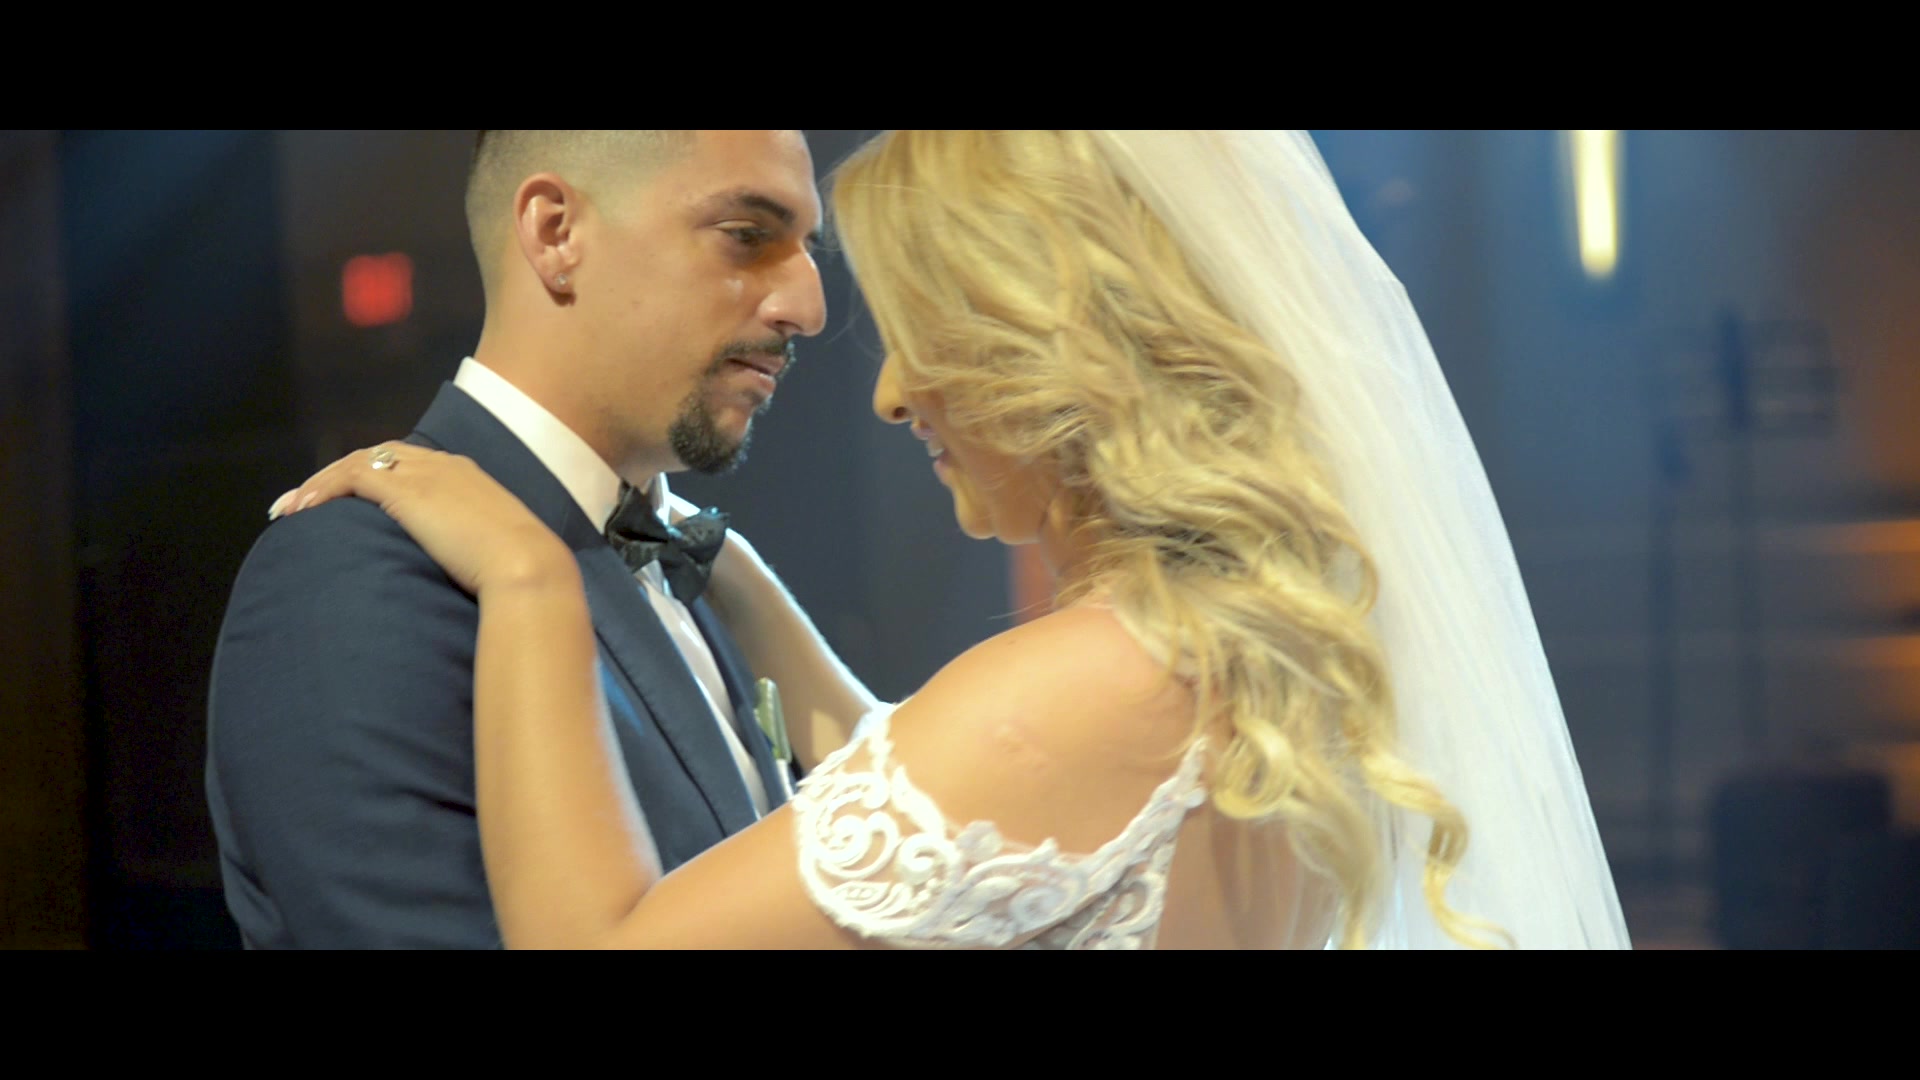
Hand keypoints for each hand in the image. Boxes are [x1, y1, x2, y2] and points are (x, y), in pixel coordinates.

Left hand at [271, 442, 575, 596]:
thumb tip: (463, 573)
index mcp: (467, 476)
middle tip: (302, 502)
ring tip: (288, 509)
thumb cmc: (521, 571)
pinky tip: (302, 511)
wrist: (529, 568)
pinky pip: (351, 479)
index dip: (372, 478)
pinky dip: (322, 490)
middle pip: (377, 456)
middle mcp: (444, 466)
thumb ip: (474, 548)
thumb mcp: (496, 551)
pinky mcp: (406, 492)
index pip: (408, 464)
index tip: (348, 502)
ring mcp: (425, 476)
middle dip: (336, 475)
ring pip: (357, 462)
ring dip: (318, 483)